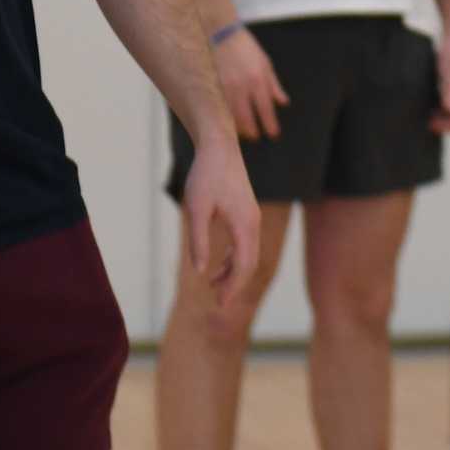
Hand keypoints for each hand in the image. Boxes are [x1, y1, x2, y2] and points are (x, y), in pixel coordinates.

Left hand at [181, 132, 260, 314]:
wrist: (218, 145)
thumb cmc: (205, 175)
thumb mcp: (196, 209)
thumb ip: (198, 241)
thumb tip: (200, 272)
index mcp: (245, 225)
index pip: (244, 266)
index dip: (233, 287)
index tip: (221, 305)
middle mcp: (253, 223)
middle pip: (249, 263)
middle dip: (235, 285)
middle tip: (219, 304)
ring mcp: (252, 217)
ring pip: (247, 254)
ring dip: (233, 272)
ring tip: (214, 287)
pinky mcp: (246, 212)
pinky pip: (245, 243)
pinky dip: (234, 258)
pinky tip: (218, 265)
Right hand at [215, 28, 289, 140]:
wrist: (219, 32)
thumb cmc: (244, 47)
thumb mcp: (265, 63)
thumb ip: (274, 85)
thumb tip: (282, 103)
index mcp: (258, 80)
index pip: (266, 110)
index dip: (270, 126)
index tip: (273, 134)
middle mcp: (241, 87)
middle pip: (247, 120)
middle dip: (252, 133)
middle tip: (256, 137)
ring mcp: (223, 88)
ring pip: (230, 118)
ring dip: (236, 129)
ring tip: (241, 132)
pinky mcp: (210, 88)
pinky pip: (217, 110)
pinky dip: (223, 118)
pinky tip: (226, 120)